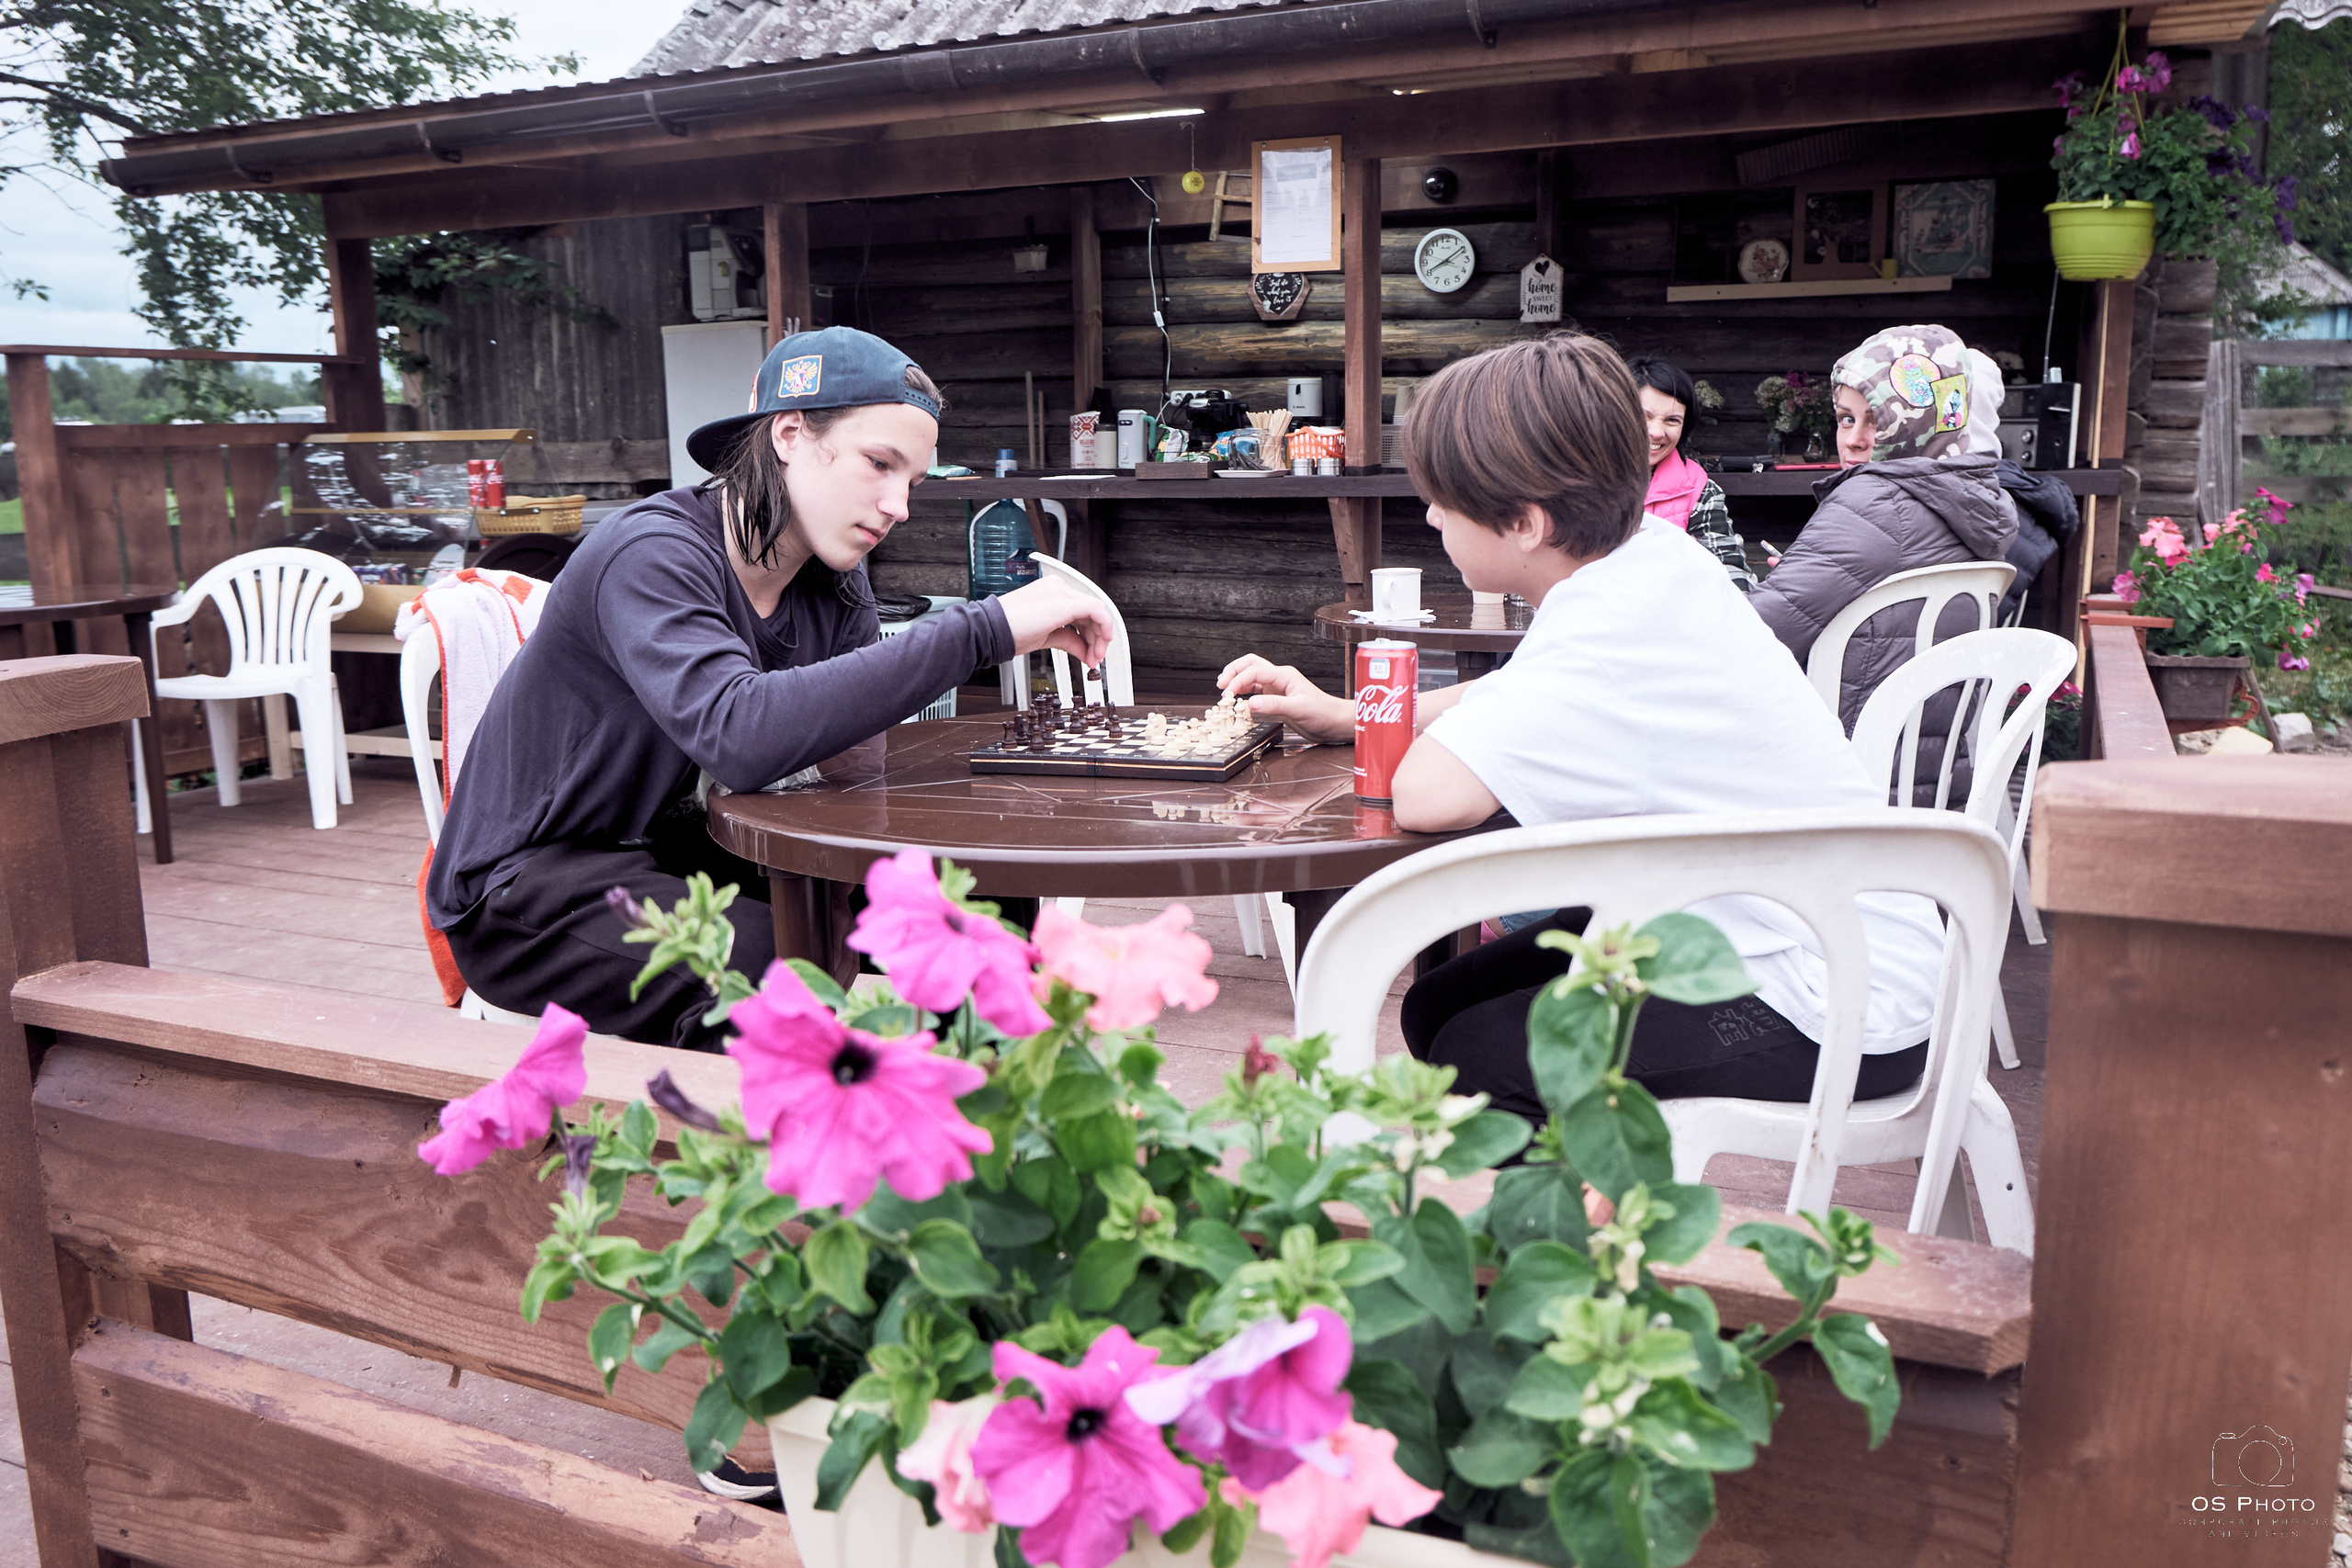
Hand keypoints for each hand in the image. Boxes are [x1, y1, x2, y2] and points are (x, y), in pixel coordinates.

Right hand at [997, 578, 1116, 668]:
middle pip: (1091, 612)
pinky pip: (1096, 611)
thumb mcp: (1045, 636)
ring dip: (1100, 638)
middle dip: (1097, 638)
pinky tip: (1100, 645)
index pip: (1082, 610)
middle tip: (1096, 657)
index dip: (1091, 632)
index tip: (1092, 650)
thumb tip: (1085, 651)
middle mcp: (1058, 589)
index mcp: (1051, 592)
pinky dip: (1103, 629)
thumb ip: (1068, 640)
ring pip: (1096, 611)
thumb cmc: (1009, 631)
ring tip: (1094, 658)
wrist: (991, 630)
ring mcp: (1062, 593)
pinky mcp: (1065, 602)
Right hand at [1217, 653, 1352, 743]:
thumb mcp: (1299, 709)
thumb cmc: (1323, 713)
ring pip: (1250, 677)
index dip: (1237, 680)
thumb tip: (1252, 703)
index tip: (1227, 694)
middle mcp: (1279, 678)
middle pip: (1249, 665)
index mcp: (1284, 675)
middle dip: (1233, 671)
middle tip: (1220, 685)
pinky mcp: (1276, 699)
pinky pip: (1255, 690)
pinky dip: (1243, 692)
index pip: (1254, 671)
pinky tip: (1238, 700)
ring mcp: (1277, 688)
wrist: (1334, 723)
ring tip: (1224, 693)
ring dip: (1236, 681)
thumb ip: (1275, 705)